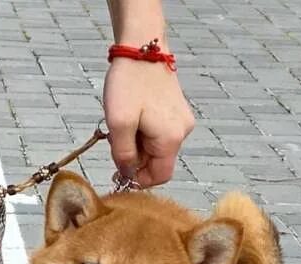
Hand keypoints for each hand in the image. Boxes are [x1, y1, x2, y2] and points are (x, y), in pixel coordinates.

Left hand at [103, 57, 194, 187]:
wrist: (141, 47)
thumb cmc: (129, 83)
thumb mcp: (119, 124)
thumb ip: (123, 155)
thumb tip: (127, 174)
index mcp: (171, 139)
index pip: (160, 176)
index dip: (139, 178)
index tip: (120, 168)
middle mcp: (182, 133)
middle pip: (158, 162)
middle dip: (136, 157)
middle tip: (118, 138)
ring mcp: (182, 121)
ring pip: (157, 148)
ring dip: (139, 143)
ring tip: (125, 123)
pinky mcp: (177, 111)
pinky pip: (159, 133)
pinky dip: (144, 131)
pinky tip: (134, 115)